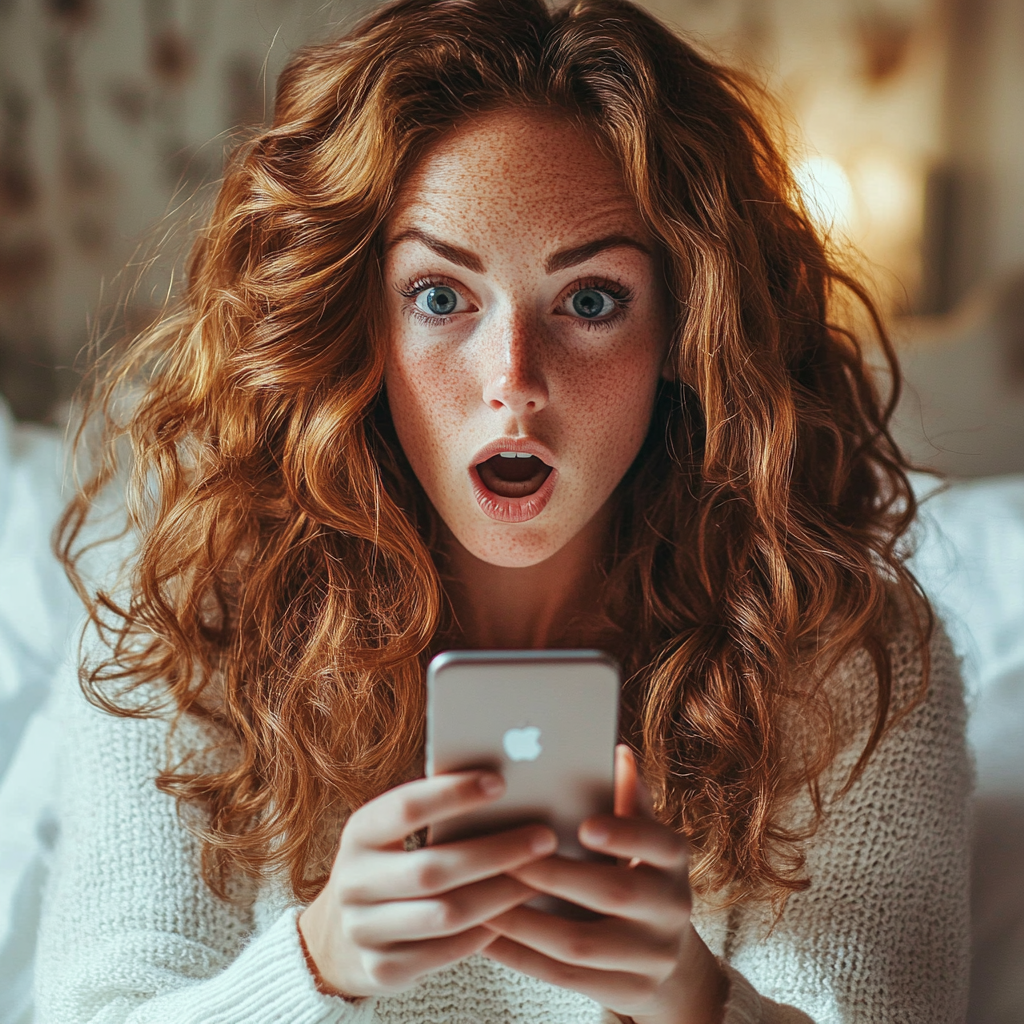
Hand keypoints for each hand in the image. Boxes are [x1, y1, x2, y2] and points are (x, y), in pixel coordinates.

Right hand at [298, 770, 557, 997]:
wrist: (338, 936)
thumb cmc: (389, 865)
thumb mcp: (394, 833)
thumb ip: (435, 812)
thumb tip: (502, 782)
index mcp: (360, 833)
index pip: (405, 808)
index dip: (452, 794)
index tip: (501, 782)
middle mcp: (354, 881)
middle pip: (432, 868)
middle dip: (495, 852)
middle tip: (544, 838)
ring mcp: (363, 930)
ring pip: (445, 915)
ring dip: (500, 896)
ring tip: (540, 879)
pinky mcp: (383, 970)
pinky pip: (445, 953)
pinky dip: (484, 934)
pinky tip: (514, 917)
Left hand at [481, 746, 727, 1023]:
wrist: (667, 957)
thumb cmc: (637, 874)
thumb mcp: (643, 837)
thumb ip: (627, 799)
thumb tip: (618, 751)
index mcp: (674, 862)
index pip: (660, 843)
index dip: (626, 833)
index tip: (585, 825)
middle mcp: (672, 908)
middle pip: (613, 893)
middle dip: (553, 875)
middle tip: (504, 857)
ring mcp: (652, 957)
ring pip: (581, 944)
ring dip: (525, 921)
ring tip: (481, 898)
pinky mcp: (628, 991)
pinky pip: (565, 977)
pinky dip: (522, 957)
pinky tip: (486, 937)